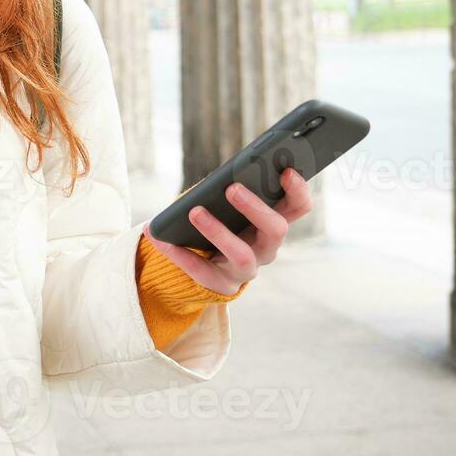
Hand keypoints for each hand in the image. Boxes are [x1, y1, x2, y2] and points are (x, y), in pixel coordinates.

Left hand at [141, 167, 313, 293]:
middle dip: (255, 208)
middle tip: (231, 189)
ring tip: (194, 211)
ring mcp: (246, 270)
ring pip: (242, 254)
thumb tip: (223, 176)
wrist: (205, 262)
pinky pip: (201, 271)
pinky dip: (178, 252)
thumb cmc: (220, 220)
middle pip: (276, 230)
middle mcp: (266, 248)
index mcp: (273, 222)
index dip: (298, 190)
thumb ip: (233, 189)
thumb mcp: (228, 204)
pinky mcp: (221, 285)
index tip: (286, 170)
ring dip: (218, 231)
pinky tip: (157, 235)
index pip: (298, 206)